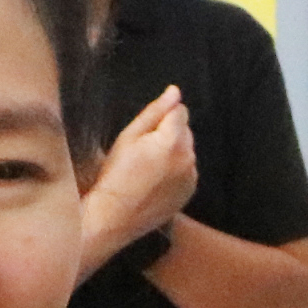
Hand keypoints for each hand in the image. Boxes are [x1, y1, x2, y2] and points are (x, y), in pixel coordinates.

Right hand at [83, 87, 199, 264]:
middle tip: (143, 152)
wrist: (115, 216)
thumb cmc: (116, 175)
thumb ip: (155, 111)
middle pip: (185, 130)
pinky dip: (175, 170)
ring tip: (147, 169)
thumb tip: (174, 92)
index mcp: (172, 140)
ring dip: (173, 152)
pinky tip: (154, 180)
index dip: (161, 118)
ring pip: (187, 150)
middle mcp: (188, 157)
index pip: (179, 111)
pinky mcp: (190, 190)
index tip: (145, 134)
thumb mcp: (129, 137)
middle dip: (169, 134)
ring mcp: (191, 176)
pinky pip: (187, 170)